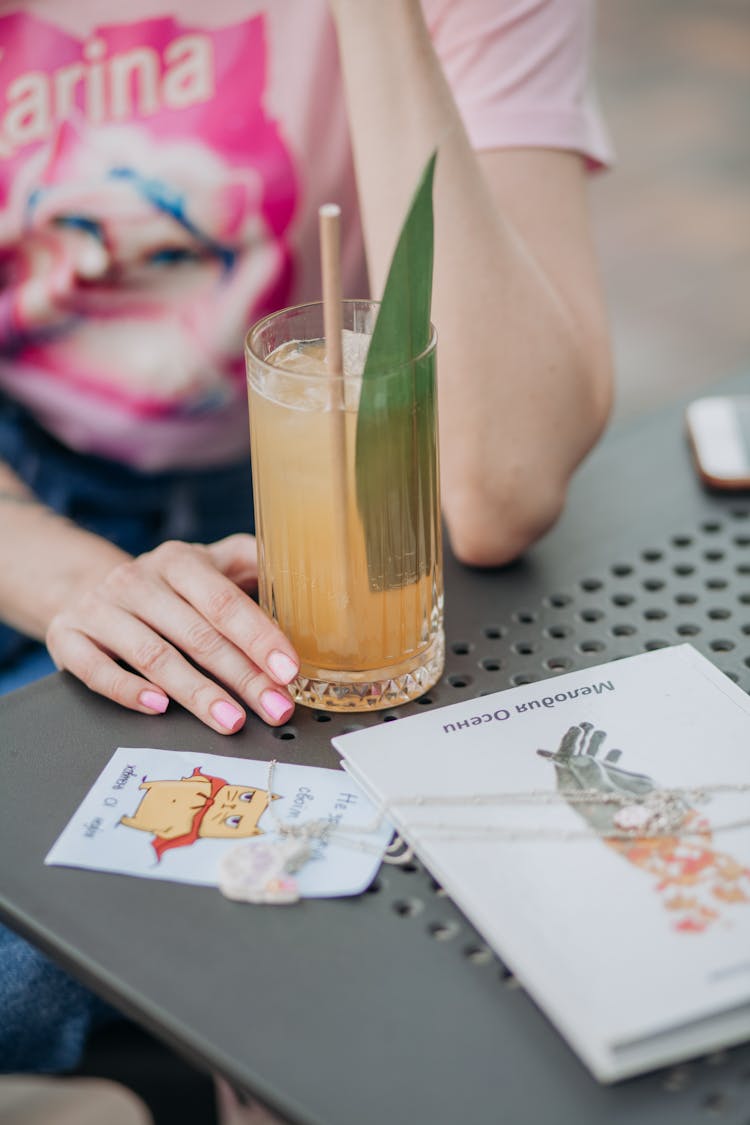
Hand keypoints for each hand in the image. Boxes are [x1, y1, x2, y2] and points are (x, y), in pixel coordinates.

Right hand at [45, 534, 298, 733]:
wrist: (82, 583)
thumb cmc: (165, 586)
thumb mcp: (208, 563)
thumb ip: (251, 564)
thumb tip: (305, 576)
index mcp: (179, 561)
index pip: (224, 601)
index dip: (259, 636)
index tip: (288, 669)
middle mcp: (138, 581)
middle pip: (197, 635)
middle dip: (242, 676)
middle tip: (275, 708)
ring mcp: (100, 610)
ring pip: (154, 656)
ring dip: (196, 693)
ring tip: (231, 720)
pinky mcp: (68, 637)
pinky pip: (97, 670)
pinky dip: (128, 691)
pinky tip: (159, 708)